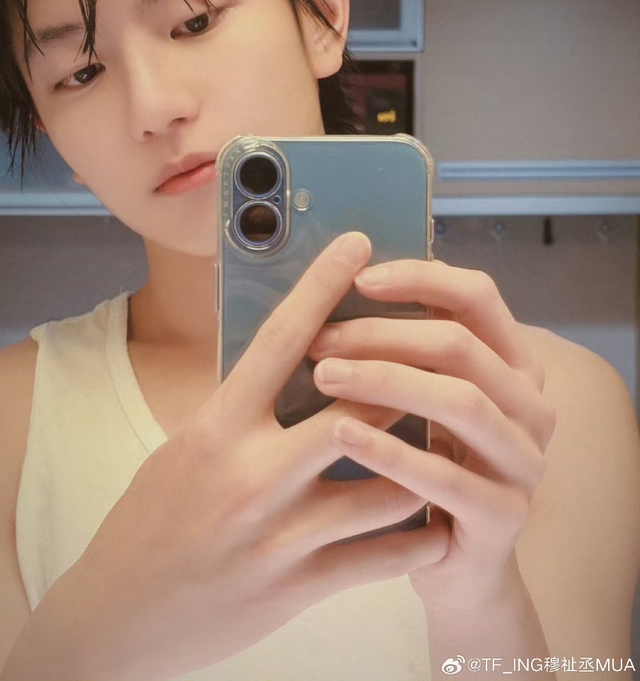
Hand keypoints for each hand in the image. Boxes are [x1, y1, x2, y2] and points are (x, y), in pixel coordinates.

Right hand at [23, 234, 446, 680]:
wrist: (118, 616)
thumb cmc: (150, 519)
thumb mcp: (186, 447)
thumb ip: (242, 410)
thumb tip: (297, 366)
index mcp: (217, 427)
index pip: (278, 340)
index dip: (321, 286)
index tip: (357, 245)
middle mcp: (250, 474)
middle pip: (353, 409)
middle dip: (400, 381)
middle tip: (434, 361)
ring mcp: (277, 535)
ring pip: (385, 488)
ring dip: (420, 464)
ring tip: (442, 448)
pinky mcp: (296, 590)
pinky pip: (381, 560)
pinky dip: (416, 540)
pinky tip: (434, 525)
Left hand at [309, 258, 556, 613]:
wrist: (455, 563)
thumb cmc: (430, 465)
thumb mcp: (426, 398)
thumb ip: (408, 348)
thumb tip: (342, 283)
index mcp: (514, 363)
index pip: (477, 296)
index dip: (420, 278)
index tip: (359, 279)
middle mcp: (531, 405)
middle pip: (461, 345)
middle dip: (383, 334)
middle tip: (321, 342)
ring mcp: (525, 462)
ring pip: (460, 401)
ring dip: (385, 381)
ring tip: (323, 376)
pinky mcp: (504, 516)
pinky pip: (444, 477)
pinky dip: (390, 451)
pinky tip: (342, 435)